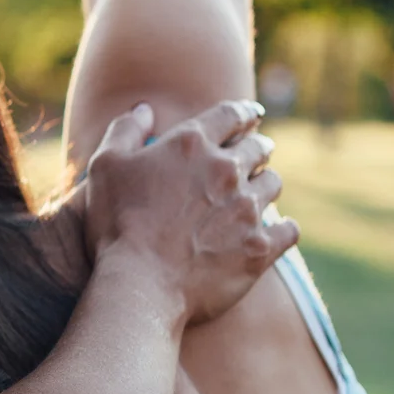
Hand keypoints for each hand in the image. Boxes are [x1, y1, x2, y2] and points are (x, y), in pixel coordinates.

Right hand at [80, 100, 293, 326]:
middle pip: (258, 148)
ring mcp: (247, 209)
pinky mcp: (260, 247)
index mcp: (191, 144)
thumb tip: (144, 110)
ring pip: (273, 184)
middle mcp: (226, 170)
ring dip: (266, 184)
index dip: (243, 112)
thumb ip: (125, 131)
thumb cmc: (117, 223)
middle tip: (258, 151)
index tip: (251, 114)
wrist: (140, 283)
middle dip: (258, 147)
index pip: (230, 115)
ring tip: (259, 190)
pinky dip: (284, 227)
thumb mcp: (105, 166)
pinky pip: (288, 230)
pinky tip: (278, 230)